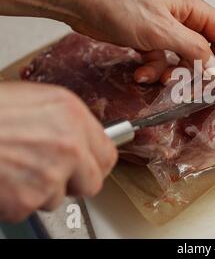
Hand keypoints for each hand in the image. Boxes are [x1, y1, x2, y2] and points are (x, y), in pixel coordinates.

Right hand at [0, 82, 116, 221]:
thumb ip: (66, 122)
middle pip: (91, 183)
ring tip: (14, 168)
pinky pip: (29, 209)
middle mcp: (69, 146)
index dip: (95, 163)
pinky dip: (15, 201)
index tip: (88, 166)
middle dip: (72, 182)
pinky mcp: (27, 200)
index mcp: (72, 117)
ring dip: (39, 190)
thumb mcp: (35, 100)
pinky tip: (4, 179)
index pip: (108, 154)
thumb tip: (82, 138)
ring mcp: (50, 175)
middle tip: (49, 173)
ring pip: (57, 198)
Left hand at [69, 0, 214, 83]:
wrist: (81, 0)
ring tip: (159, 79)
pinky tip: (140, 74)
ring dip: (172, 73)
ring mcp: (166, 30)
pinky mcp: (148, 40)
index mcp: (194, 10)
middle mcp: (184, 20)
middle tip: (186, 85)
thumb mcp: (162, 31)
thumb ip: (194, 50)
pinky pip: (160, 61)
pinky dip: (152, 71)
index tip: (213, 77)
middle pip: (206, 51)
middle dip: (196, 70)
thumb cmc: (119, 3)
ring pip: (182, 60)